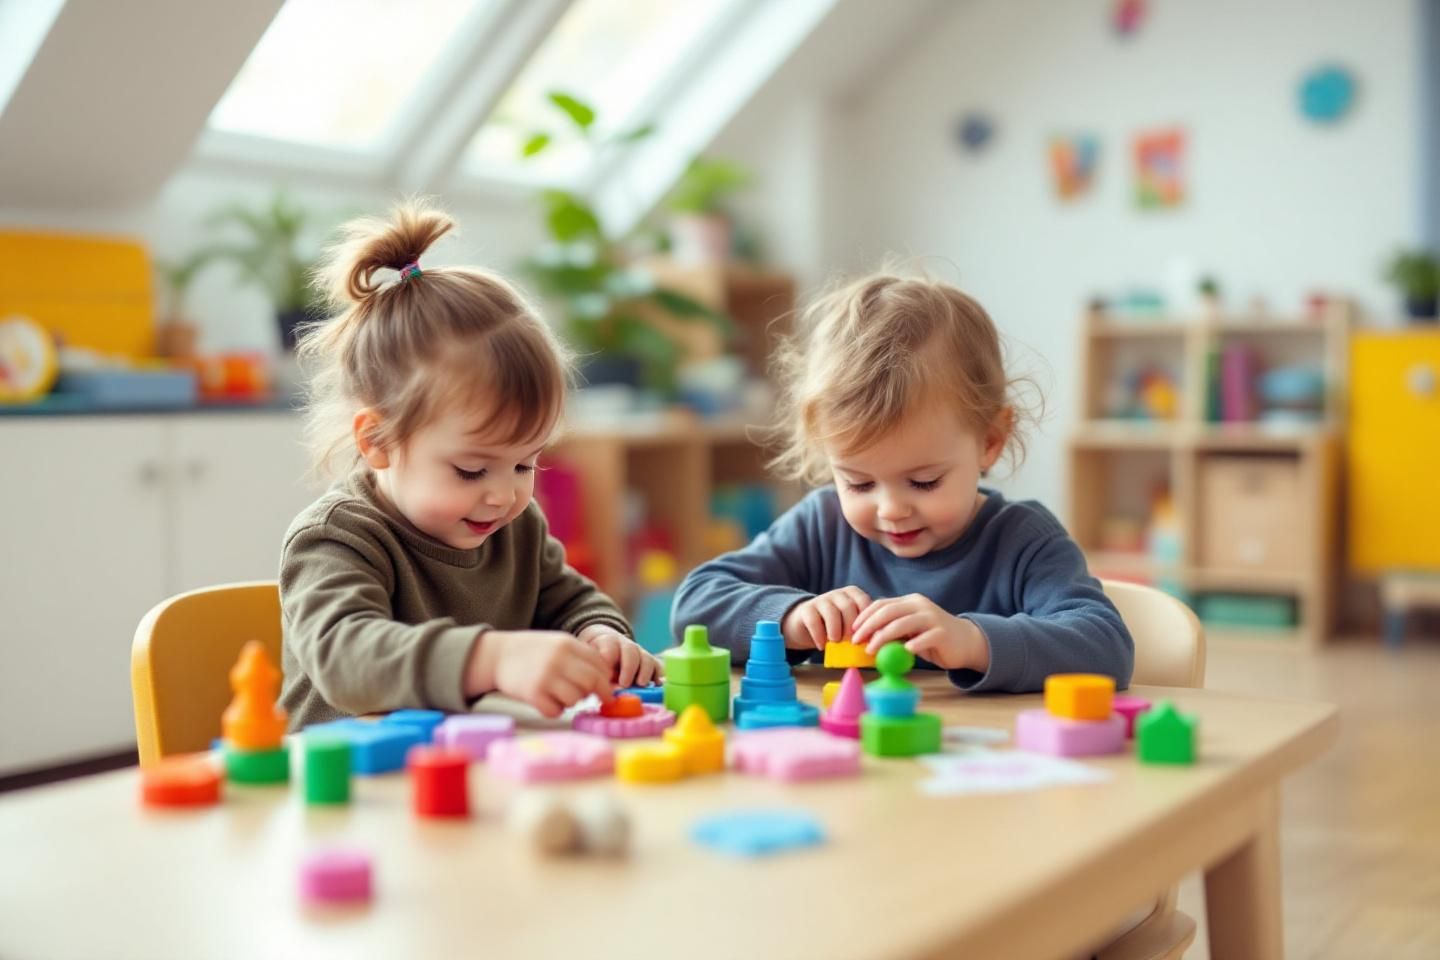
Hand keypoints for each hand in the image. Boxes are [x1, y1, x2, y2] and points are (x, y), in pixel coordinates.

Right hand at [465, 629, 613, 717]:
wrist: (497, 655)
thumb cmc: (532, 651)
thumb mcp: (558, 644)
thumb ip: (580, 656)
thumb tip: (607, 678)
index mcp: (567, 644)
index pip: (599, 664)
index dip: (607, 679)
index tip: (609, 689)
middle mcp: (558, 659)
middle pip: (592, 682)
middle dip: (600, 693)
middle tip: (598, 699)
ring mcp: (545, 676)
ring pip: (576, 699)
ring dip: (573, 701)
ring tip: (562, 695)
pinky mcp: (532, 694)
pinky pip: (555, 710)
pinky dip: (555, 709)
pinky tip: (547, 701)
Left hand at [576, 624, 663, 688]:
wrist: (606, 647)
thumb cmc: (597, 658)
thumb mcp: (591, 661)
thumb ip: (596, 671)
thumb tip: (605, 688)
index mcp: (607, 642)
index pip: (609, 644)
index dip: (609, 657)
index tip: (607, 673)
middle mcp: (626, 646)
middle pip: (631, 651)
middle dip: (628, 668)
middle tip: (624, 684)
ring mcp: (640, 653)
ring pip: (646, 658)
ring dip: (645, 672)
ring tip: (640, 684)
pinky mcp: (651, 663)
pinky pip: (658, 666)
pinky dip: (659, 675)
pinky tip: (656, 685)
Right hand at [781, 586, 872, 650]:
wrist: (806, 625)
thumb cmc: (835, 629)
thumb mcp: (851, 626)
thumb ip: (864, 630)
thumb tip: (880, 644)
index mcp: (853, 595)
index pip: (865, 602)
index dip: (868, 622)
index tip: (868, 639)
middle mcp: (838, 594)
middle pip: (848, 607)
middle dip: (851, 628)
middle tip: (852, 644)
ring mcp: (821, 599)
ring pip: (832, 612)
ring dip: (836, 631)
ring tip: (836, 643)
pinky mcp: (805, 609)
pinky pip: (814, 621)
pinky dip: (819, 636)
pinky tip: (821, 646)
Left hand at [851, 593, 988, 670]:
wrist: (965, 642)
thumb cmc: (932, 637)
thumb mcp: (910, 629)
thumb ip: (892, 628)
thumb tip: (864, 636)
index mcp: (910, 602)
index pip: (882, 604)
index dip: (865, 616)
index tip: (852, 630)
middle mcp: (920, 606)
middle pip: (888, 612)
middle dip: (868, 626)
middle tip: (856, 640)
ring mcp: (932, 618)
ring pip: (902, 624)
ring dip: (883, 637)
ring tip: (871, 649)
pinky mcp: (942, 633)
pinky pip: (924, 638)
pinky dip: (912, 645)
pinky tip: (903, 651)